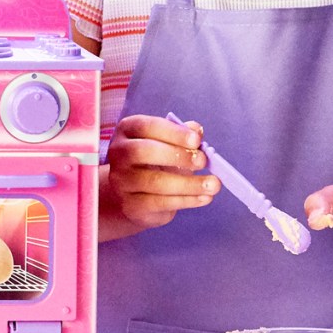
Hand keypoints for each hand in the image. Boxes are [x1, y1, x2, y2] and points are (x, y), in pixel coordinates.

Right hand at [100, 114, 219, 237]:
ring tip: (214, 184)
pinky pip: (161, 203)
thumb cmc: (154, 161)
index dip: (173, 132)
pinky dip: (187, 200)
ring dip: (189, 184)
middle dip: (177, 155)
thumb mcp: (167, 143)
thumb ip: (182, 134)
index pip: (147, 126)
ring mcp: (121, 181)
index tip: (196, 140)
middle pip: (144, 151)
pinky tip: (205, 197)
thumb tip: (197, 130)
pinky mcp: (130, 205)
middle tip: (203, 161)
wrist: (131, 194)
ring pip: (155, 182)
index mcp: (128, 130)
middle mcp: (118, 154)